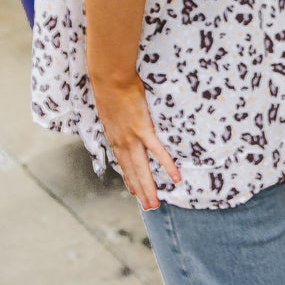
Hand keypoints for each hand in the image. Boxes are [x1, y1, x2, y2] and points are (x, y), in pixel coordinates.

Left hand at [88, 69, 180, 210]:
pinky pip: (157, 152)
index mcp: (114, 136)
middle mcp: (121, 142)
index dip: (129, 178)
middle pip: (132, 171)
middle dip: (140, 190)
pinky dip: (167, 166)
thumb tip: (119, 113)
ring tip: (154, 204)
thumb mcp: (110, 105)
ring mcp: (132, 137)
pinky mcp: (143, 129)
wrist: (110, 77)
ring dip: (148, 188)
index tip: (133, 191)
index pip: (122, 163)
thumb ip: (117, 114)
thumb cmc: (109, 86)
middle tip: (148, 206)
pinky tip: (176, 178)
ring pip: (142, 169)